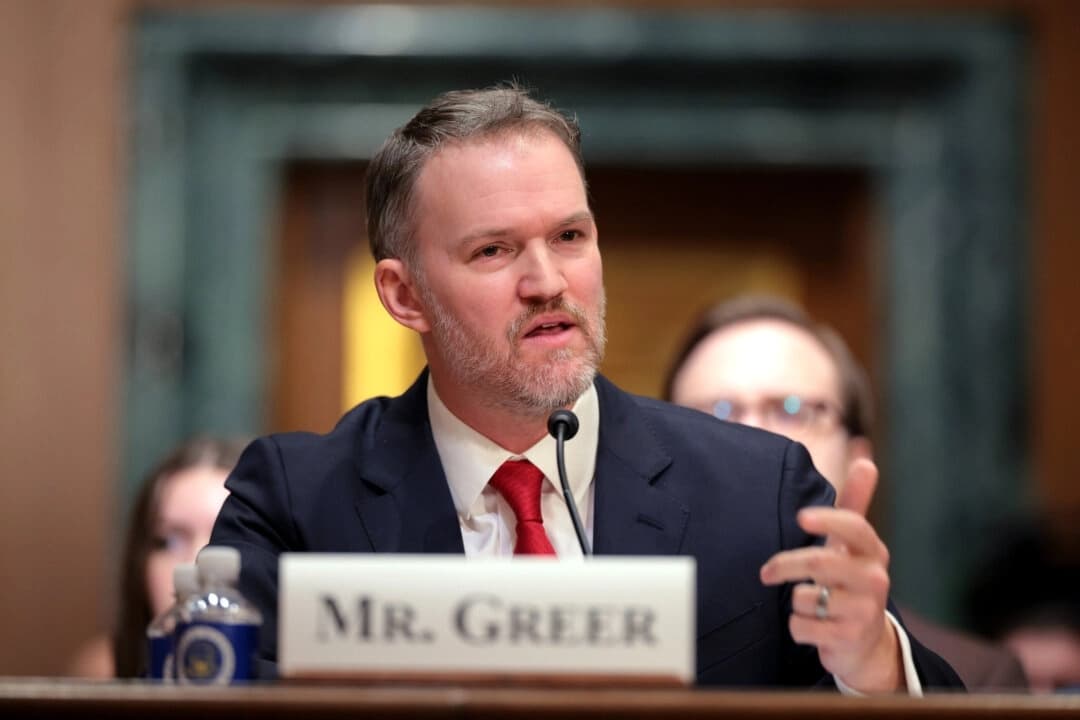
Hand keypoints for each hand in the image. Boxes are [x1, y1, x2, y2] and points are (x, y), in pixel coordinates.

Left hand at [760, 458, 902, 691]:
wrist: (864, 641)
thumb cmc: (849, 580)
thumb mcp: (853, 545)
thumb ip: (856, 502)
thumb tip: (866, 460)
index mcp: (873, 551)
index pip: (854, 527)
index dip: (828, 520)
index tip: (801, 516)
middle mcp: (875, 579)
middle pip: (819, 563)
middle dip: (784, 566)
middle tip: (766, 572)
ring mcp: (865, 611)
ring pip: (805, 597)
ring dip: (795, 602)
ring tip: (809, 605)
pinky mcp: (849, 638)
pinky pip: (802, 626)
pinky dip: (797, 627)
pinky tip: (813, 627)